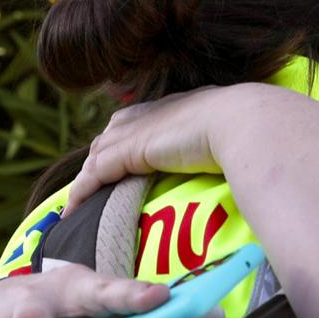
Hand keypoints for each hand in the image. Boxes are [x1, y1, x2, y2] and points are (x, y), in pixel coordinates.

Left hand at [65, 85, 248, 213]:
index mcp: (167, 106)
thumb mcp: (223, 132)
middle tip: (89, 192)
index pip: (132, 126)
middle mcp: (145, 114)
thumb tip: (232, 157)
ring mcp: (134, 131)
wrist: (241, 121)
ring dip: (85, 182)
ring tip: (77, 207)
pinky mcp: (128, 151)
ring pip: (96, 159)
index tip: (113, 168)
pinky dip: (81, 193)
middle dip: (96, 164)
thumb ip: (215, 141)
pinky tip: (74, 211)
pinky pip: (94, 175)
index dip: (119, 148)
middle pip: (107, 140)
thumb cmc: (243, 128)